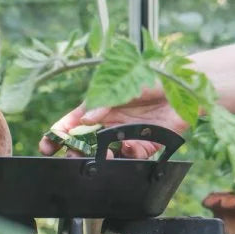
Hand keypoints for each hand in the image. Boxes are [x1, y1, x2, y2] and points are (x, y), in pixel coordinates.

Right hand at [37, 85, 186, 157]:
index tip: (47, 145)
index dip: (59, 133)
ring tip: (103, 158)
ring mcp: (128, 133)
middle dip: (76, 151)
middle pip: (86, 141)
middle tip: (73, 157)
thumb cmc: (153, 75)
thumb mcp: (124, 84)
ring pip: (106, 152)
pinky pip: (132, 156)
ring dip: (101, 158)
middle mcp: (112, 121)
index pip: (74, 121)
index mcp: (101, 104)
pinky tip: (129, 149)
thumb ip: (104, 102)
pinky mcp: (146, 143)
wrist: (187, 84)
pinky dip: (128, 156)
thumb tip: (85, 119)